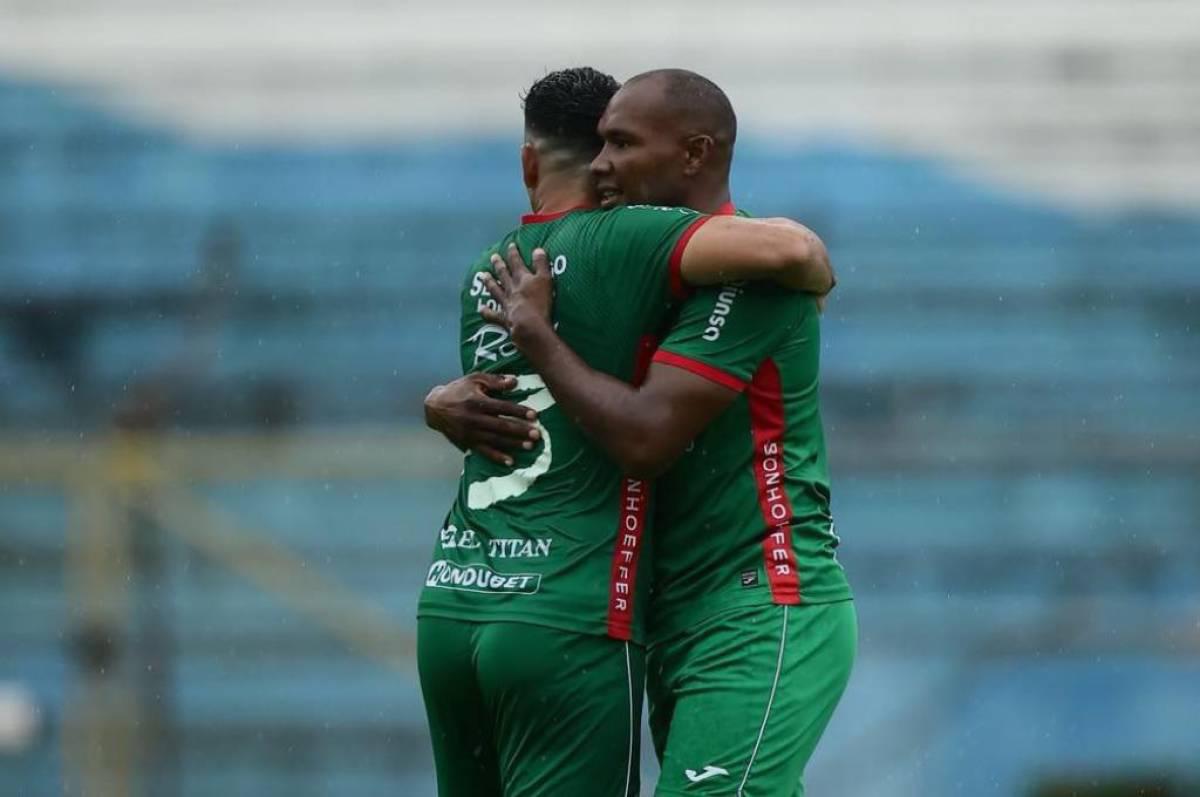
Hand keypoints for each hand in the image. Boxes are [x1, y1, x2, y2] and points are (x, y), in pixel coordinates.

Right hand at [423, 373, 540, 466]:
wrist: (434, 408)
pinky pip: (484, 451)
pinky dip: (497, 457)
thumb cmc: (458, 390)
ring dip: (513, 444)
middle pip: (501, 425)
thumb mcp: (474, 379)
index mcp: (477, 402)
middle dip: (520, 430)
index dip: (518, 411)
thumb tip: (515, 381)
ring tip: (530, 446)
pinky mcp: (468, 442)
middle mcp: (473, 419)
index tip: (534, 415)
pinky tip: (510, 461)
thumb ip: (495, 381)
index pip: (502, 407)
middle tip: (537, 434)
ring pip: (495, 440)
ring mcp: (470, 432)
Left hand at [479, 244, 554, 349]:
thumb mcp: (546, 280)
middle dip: (499, 264)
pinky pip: (493, 314)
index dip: (513, 253)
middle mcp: (511, 288)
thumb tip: (537, 249)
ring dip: (489, 282)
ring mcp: (506, 303)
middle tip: (493, 257)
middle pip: (503, 274)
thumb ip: (541, 264)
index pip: (516, 262)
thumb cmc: (540, 303)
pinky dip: (486, 312)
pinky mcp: (504, 317)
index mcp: (522, 278)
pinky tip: (481, 308)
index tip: (510, 245)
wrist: (529, 325)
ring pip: (495, 290)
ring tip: (483, 275)